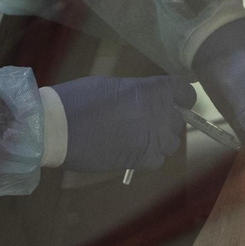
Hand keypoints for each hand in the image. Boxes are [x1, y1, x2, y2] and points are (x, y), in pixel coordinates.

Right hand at [52, 75, 196, 172]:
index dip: (182, 97)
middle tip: (144, 119)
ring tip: (136, 136)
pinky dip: (148, 156)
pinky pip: (157, 159)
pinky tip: (131, 150)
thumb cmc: (81, 99)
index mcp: (153, 90)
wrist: (59, 128)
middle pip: (177, 120)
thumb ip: (138, 93)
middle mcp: (160, 115)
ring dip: (158, 139)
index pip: (185, 92)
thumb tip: (147, 101)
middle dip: (165, 119)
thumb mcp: (114, 85)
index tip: (176, 101)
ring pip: (170, 142)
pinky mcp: (143, 160)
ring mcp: (153, 139)